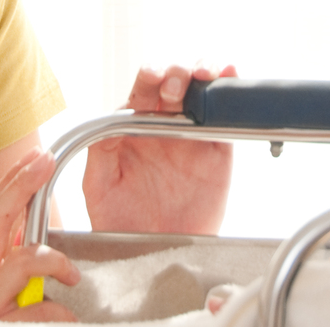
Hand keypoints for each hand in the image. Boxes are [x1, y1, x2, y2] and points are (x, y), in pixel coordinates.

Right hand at [0, 149, 81, 320]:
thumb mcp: (13, 292)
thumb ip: (20, 261)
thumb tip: (37, 226)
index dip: (14, 181)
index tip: (38, 157)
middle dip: (21, 186)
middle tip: (46, 163)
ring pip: (18, 261)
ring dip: (51, 260)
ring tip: (71, 276)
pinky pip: (36, 310)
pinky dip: (58, 312)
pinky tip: (67, 319)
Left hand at [82, 63, 236, 235]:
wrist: (156, 258)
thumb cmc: (123, 223)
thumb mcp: (99, 187)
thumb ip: (101, 152)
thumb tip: (110, 120)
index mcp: (133, 127)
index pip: (142, 89)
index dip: (150, 77)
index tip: (154, 81)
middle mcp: (164, 125)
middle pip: (174, 80)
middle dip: (176, 72)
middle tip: (175, 88)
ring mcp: (193, 136)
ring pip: (202, 89)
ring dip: (204, 71)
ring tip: (205, 75)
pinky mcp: (218, 152)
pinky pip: (226, 118)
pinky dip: (230, 92)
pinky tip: (229, 79)